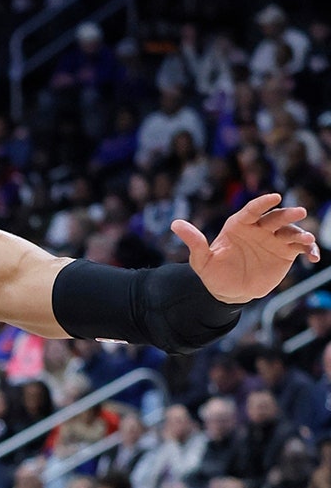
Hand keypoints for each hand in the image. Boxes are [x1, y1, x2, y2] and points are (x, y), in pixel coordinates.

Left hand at [170, 193, 317, 303]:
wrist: (228, 291)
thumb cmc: (213, 273)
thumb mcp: (201, 260)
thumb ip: (194, 242)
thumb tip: (174, 224)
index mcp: (239, 225)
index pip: (252, 210)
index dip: (262, 203)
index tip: (274, 197)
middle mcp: (259, 229)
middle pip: (275, 218)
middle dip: (287, 214)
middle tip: (298, 212)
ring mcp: (274, 240)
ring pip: (291, 232)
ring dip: (300, 234)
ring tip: (305, 239)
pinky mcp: (285, 253)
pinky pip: (301, 248)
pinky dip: (309, 250)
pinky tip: (314, 257)